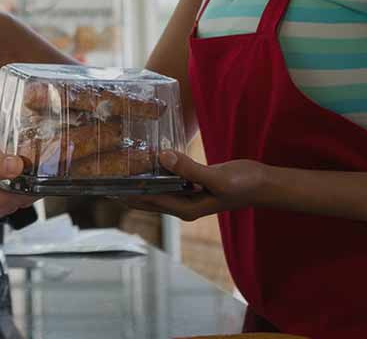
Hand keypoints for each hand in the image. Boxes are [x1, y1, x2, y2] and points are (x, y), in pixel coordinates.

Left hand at [118, 150, 268, 220]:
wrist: (263, 183)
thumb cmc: (243, 185)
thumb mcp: (217, 178)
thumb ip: (190, 169)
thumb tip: (162, 157)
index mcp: (186, 209)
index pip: (148, 201)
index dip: (126, 194)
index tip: (106, 186)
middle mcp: (183, 205)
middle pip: (146, 199)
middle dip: (125, 190)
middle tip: (102, 177)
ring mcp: (187, 196)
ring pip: (155, 189)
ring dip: (138, 181)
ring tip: (117, 168)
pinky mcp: (192, 185)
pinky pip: (167, 180)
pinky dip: (155, 172)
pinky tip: (145, 160)